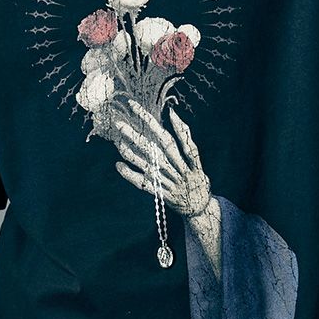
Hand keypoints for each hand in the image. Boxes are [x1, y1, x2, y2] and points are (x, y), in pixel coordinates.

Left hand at [110, 98, 211, 217]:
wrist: (200, 210)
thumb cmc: (197, 181)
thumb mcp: (197, 161)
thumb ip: (186, 139)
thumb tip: (172, 114)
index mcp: (189, 161)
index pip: (172, 137)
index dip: (154, 122)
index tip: (138, 108)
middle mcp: (180, 171)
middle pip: (158, 149)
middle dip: (139, 135)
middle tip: (120, 123)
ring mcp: (170, 183)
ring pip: (150, 165)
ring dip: (132, 153)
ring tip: (118, 140)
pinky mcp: (162, 195)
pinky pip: (145, 185)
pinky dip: (131, 175)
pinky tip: (119, 165)